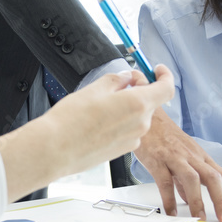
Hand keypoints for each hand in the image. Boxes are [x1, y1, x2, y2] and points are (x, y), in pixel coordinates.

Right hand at [0, 67, 174, 201]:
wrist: (55, 150)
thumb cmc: (71, 121)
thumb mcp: (94, 89)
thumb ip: (117, 81)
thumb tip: (126, 79)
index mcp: (137, 104)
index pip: (166, 88)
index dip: (164, 76)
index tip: (156, 70)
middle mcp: (140, 124)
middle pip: (150, 102)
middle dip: (138, 90)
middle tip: (119, 83)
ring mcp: (132, 140)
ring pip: (138, 117)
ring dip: (127, 107)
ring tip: (101, 104)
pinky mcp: (122, 151)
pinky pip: (128, 131)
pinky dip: (120, 122)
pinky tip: (99, 121)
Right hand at [133, 108, 221, 221]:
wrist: (146, 114)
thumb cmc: (163, 136)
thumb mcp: (180, 157)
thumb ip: (184, 181)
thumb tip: (189, 199)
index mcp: (200, 157)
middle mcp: (192, 157)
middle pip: (213, 178)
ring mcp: (175, 158)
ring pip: (192, 179)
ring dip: (197, 200)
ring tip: (200, 218)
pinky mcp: (157, 160)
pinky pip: (165, 181)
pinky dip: (169, 198)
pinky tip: (171, 212)